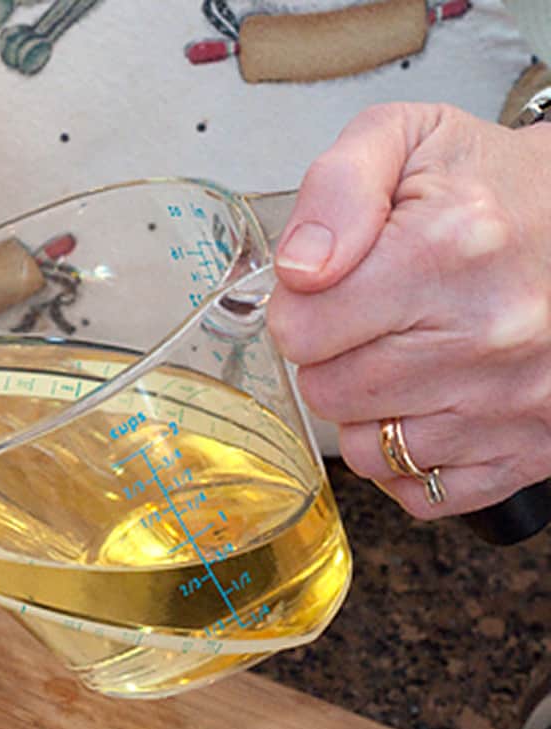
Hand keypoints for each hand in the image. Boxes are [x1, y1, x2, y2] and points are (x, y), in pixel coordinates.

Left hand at [266, 102, 550, 518]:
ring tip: (406, 355)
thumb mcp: (404, 140)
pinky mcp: (534, 449)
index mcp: (449, 248)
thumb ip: (334, 190)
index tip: (330, 285)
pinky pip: (422, 490)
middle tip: (372, 316)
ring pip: (370, 449)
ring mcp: (517, 401)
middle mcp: (491, 333)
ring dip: (368, 409)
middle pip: (329, 392)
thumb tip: (299, 270)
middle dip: (330, 356)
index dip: (299, 307)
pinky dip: (409, 458)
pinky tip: (430, 403)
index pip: (300, 330)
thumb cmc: (490, 184)